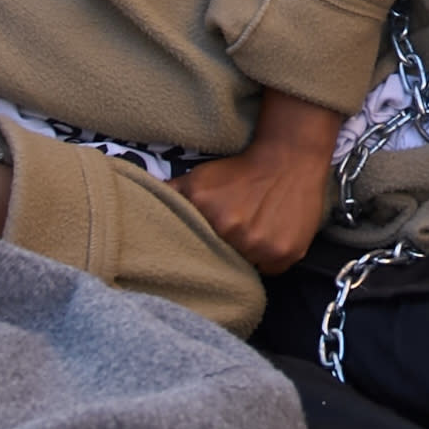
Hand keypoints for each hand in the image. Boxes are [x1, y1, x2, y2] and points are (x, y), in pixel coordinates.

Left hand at [173, 93, 346, 273]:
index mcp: (211, 218)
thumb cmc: (240, 171)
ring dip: (248, 256)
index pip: (198, 252)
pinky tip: (271, 236)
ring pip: (246, 269)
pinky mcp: (285, 253)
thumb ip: (170, 195)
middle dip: (226, 251)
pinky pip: (270, 270)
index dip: (203, 247)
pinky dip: (269, 259)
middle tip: (234, 234)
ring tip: (253, 233)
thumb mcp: (199, 178)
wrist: (287, 158)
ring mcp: (262, 246)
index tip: (210, 238)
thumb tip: (141, 204)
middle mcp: (235, 234)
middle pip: (223, 262)